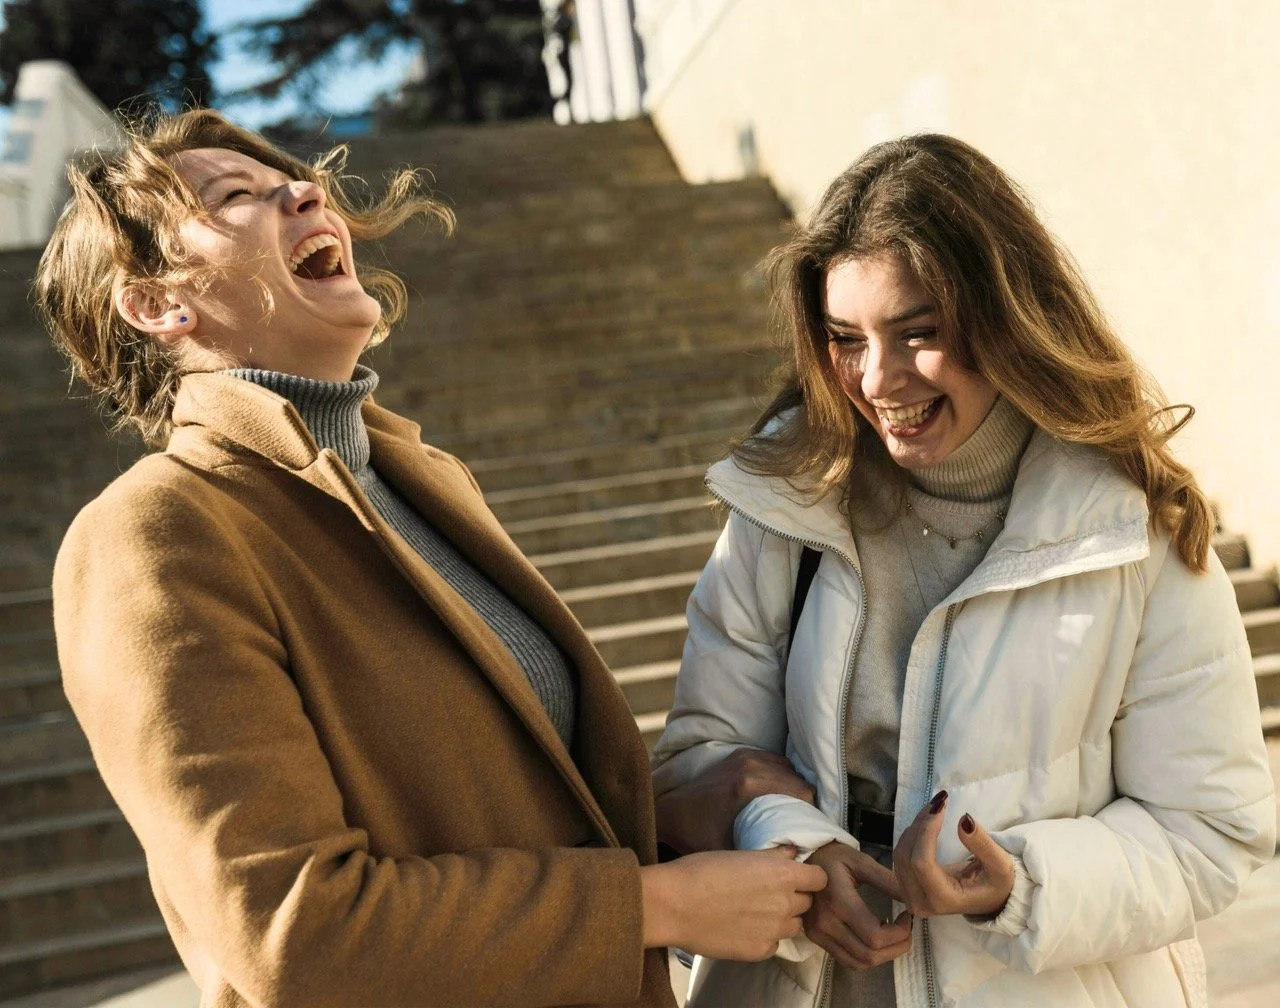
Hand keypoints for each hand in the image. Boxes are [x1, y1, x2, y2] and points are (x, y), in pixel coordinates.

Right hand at [640, 846, 827, 960]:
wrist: (675, 904)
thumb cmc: (703, 870)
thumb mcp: (741, 853)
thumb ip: (773, 856)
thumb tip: (792, 853)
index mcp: (784, 875)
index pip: (820, 879)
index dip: (809, 877)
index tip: (796, 877)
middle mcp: (786, 904)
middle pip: (807, 903)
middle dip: (793, 897)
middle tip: (768, 893)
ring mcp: (774, 931)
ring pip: (793, 926)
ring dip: (781, 919)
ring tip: (754, 911)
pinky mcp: (760, 951)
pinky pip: (773, 943)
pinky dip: (763, 936)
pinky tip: (742, 927)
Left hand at [655, 748, 815, 853]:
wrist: (671, 810)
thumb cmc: (697, 836)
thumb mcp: (728, 853)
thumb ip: (759, 857)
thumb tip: (795, 863)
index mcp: (749, 787)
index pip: (802, 793)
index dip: (812, 812)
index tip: (811, 830)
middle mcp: (750, 766)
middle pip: (799, 781)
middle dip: (806, 802)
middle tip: (804, 824)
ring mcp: (746, 756)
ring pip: (790, 770)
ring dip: (795, 788)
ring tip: (794, 811)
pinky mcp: (741, 753)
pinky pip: (776, 761)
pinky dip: (782, 775)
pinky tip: (780, 794)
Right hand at [802, 842, 911, 969]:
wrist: (803, 860)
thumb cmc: (833, 857)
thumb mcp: (860, 861)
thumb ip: (887, 881)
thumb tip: (913, 900)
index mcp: (838, 901)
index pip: (875, 936)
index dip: (900, 933)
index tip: (908, 916)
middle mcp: (825, 923)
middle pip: (869, 955)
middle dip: (897, 947)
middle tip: (906, 929)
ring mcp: (818, 934)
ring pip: (859, 963)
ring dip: (884, 956)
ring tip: (894, 935)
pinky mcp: (816, 939)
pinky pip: (847, 960)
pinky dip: (867, 957)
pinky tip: (875, 939)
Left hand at [892, 791, 1014, 919]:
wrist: (988, 900)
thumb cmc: (995, 884)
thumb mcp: (1000, 865)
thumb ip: (983, 845)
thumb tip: (964, 820)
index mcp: (944, 900)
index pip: (922, 862)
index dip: (926, 831)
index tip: (941, 806)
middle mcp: (921, 903)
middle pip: (906, 856)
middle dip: (920, 824)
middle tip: (939, 802)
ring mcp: (909, 898)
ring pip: (899, 854)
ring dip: (914, 826)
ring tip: (934, 809)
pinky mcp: (905, 888)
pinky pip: (897, 858)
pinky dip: (908, 836)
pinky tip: (921, 822)